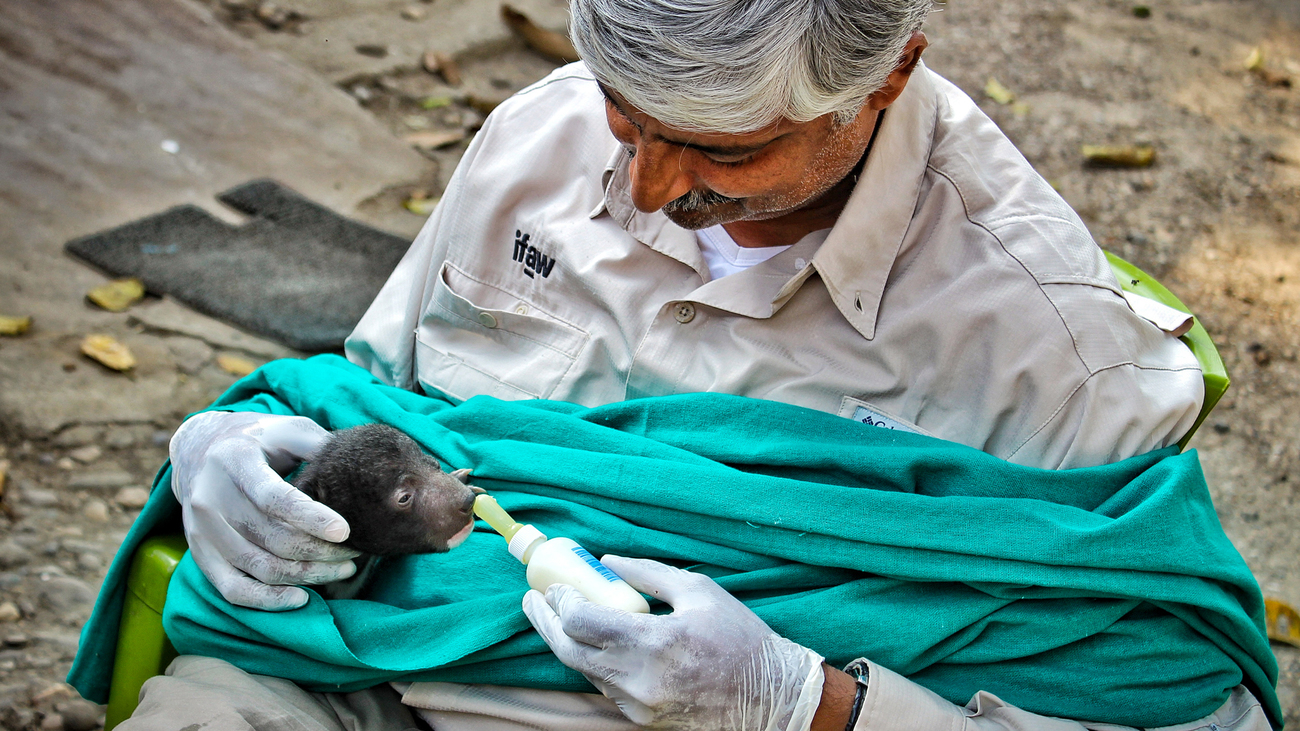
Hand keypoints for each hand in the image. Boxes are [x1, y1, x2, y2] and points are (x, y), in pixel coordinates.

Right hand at [169, 411, 360, 609]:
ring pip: (260, 567)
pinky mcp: (200, 554)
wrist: (200, 449)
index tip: (345, 531)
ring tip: (343, 569)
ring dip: (307, 575)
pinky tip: (302, 598)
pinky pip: (233, 589)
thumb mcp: (287, 429)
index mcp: (234, 461)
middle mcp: (210, 498)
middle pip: (272, 539)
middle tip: (356, 552)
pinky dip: (268, 600)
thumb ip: (317, 444)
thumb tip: (357, 464)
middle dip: (321, 551)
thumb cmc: (259, 439)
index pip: (274, 498)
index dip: (311, 518)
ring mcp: (201, 530)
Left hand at [522, 555, 824, 730]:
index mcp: (655, 642)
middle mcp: (640, 679)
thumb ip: (648, 574)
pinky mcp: (642, 720)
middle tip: (534, 600)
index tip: (555, 584)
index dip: (561, 601)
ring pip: (585, 671)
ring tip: (558, 615)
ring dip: (567, 642)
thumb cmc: (739, 639)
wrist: (770, 698)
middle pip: (569, 651)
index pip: (582, 623)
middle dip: (546, 622)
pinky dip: (594, 663)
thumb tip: (607, 560)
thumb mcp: (699, 591)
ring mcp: (639, 705)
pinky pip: (606, 687)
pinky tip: (593, 643)